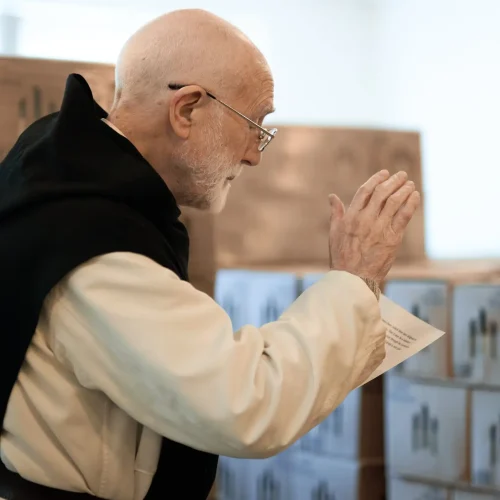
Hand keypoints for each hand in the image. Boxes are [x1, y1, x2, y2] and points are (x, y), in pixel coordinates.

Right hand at [328, 170, 420, 284]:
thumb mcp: (334, 233)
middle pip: (381, 193)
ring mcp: (379, 228)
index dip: (376, 179)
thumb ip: (336, 213)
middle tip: (401, 175)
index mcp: (350, 217)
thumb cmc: (342, 257)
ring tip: (409, 184)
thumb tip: (332, 197)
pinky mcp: (392, 238)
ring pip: (394, 201)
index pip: (365, 191)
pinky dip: (411, 203)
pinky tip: (415, 196)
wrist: (353, 279)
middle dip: (393, 181)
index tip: (385, 173)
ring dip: (404, 189)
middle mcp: (365, 220)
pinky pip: (404, 215)